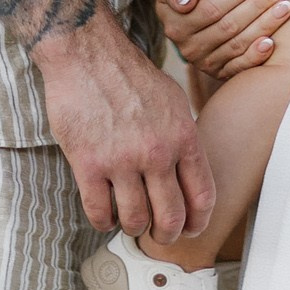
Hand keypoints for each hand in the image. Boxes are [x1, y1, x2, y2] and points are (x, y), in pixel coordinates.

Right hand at [31, 14, 212, 241]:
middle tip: (159, 236)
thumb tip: (190, 172)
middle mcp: (157, 152)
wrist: (87, 53)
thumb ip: (183, 138)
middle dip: (166, 235)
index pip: (202, 195)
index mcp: (183, 136)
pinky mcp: (88, 163)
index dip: (198, 222)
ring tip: (130, 221)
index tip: (190, 230)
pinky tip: (105, 215)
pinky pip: (99, 212)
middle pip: (170, 217)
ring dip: (134, 228)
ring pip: (135, 220)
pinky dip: (104, 222)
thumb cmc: (129, 75)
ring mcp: (122, 160)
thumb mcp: (174, 100)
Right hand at [158, 0, 289, 81]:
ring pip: (238, 44)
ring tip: (285, 6)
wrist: (190, 23)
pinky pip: (240, 67)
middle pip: (229, 25)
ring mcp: (206, 64)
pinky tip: (272, 42)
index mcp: (177, 25)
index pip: (212, 8)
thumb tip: (186, 1)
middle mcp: (190, 48)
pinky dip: (256, 56)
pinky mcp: (221, 74)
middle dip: (258, 4)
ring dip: (265, 25)